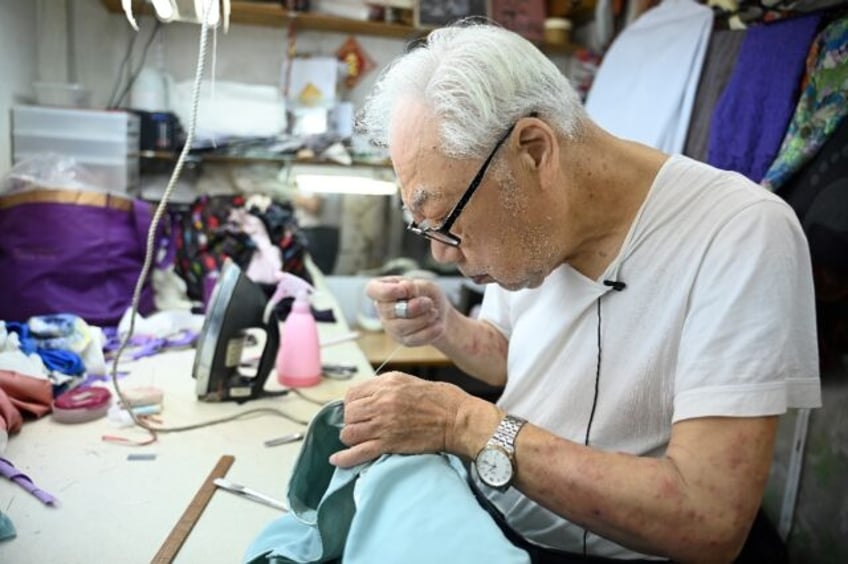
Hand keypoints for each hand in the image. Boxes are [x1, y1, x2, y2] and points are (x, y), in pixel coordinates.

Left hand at [329, 372, 468, 467]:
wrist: (457, 419)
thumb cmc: (438, 399)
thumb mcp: (408, 381)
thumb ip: (384, 387)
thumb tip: (365, 397)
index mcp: (386, 384)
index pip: (352, 394)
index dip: (352, 404)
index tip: (358, 411)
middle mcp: (382, 402)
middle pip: (348, 414)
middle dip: (352, 421)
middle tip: (362, 425)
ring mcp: (384, 424)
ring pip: (349, 433)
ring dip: (352, 437)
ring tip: (360, 438)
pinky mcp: (389, 443)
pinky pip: (358, 452)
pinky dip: (345, 458)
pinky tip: (336, 460)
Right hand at [365, 276, 450, 346]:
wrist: (440, 314)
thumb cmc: (428, 295)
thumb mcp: (425, 285)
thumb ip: (415, 286)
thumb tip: (404, 289)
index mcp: (383, 289)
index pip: (372, 290)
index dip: (386, 291)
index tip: (404, 290)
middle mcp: (382, 309)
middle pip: (388, 311)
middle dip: (412, 307)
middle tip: (429, 302)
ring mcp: (391, 326)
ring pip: (401, 327)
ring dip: (423, 319)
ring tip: (434, 312)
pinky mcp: (403, 340)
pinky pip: (413, 339)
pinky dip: (430, 332)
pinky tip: (438, 325)